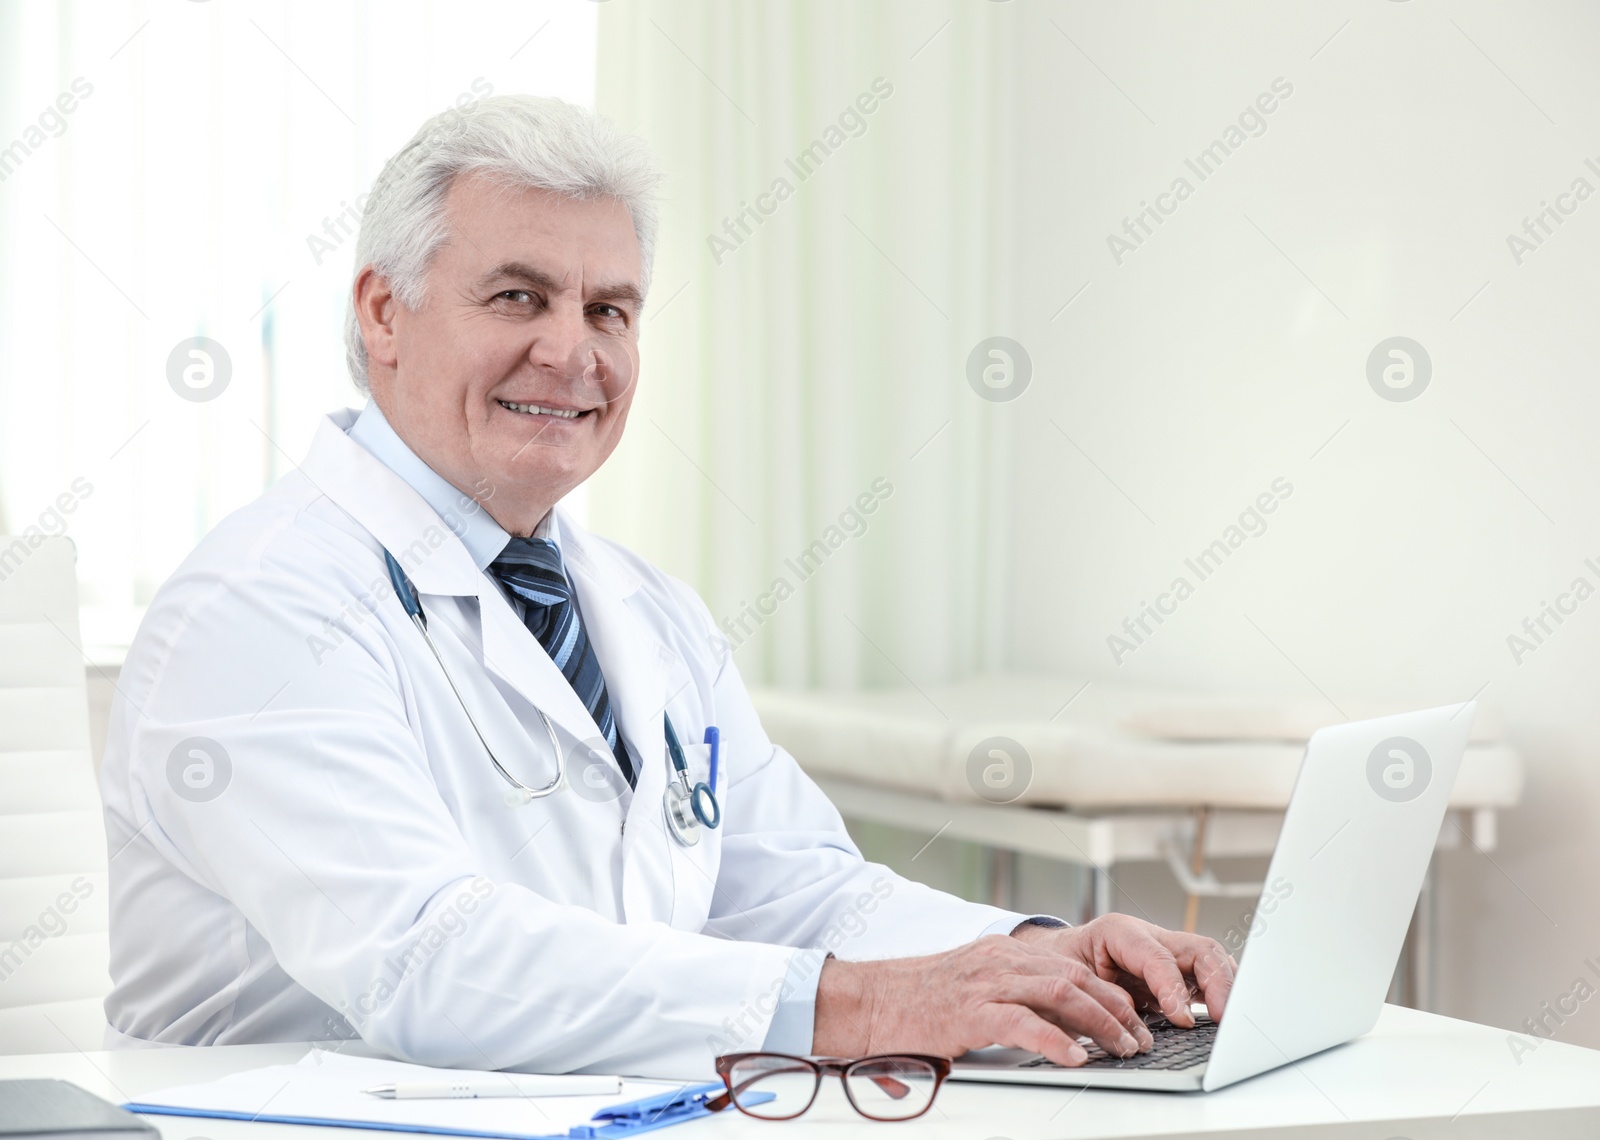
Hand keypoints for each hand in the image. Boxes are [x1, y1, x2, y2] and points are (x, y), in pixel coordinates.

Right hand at [813, 934, 1156, 1067]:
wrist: (867, 1001)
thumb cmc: (914, 1002)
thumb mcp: (969, 988)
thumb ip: (1007, 998)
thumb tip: (1051, 1026)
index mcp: (1002, 953)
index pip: (1070, 965)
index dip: (1108, 992)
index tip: (1132, 1017)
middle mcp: (999, 960)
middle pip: (1076, 976)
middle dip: (1116, 1008)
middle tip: (1139, 1037)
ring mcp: (985, 982)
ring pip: (1062, 993)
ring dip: (1101, 1023)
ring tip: (1122, 1048)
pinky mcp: (970, 1011)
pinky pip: (1025, 1023)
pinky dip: (1057, 1041)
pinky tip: (1075, 1058)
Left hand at [1011, 913, 1236, 1028]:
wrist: (1051, 956)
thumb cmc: (1057, 966)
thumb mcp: (1070, 980)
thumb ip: (1101, 999)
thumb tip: (1131, 1029)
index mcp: (1120, 932)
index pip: (1158, 958)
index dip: (1173, 989)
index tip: (1182, 1020)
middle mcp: (1149, 936)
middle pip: (1199, 949)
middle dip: (1218, 982)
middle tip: (1224, 1018)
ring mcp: (1166, 950)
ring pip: (1210, 959)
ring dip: (1226, 987)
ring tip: (1234, 1018)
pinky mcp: (1174, 969)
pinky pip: (1207, 976)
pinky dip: (1221, 993)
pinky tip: (1226, 1015)